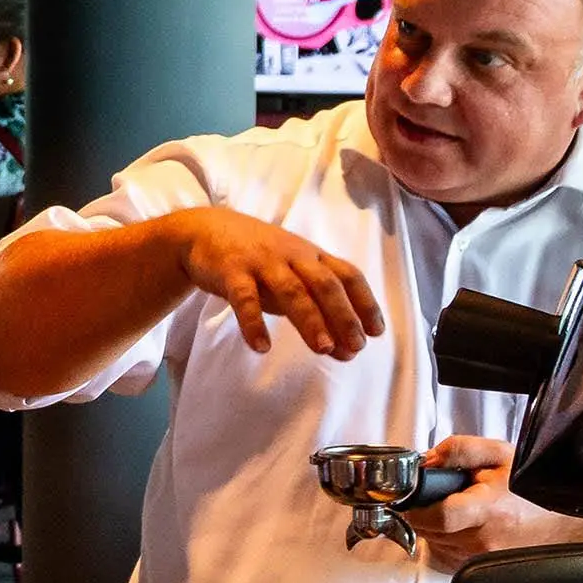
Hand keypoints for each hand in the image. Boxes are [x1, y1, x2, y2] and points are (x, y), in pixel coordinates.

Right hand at [170, 208, 384, 359]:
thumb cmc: (258, 260)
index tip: (376, 332)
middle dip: (343, 315)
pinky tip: (261, 346)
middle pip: (325, 284)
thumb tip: (346, 351)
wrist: (205, 230)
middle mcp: (292, 255)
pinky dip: (253, 322)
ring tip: (323, 348)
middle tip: (355, 346)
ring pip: (291, 290)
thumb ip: (317, 311)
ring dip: (310, 319)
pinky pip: (244, 298)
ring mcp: (262, 261)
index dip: (365, 302)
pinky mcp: (231, 270)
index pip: (347, 275)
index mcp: (312, 256)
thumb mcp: (291, 278)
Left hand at [401, 435, 572, 569]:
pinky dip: (443, 540)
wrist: (560, 521)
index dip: (416, 505)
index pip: (437, 516)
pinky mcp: (476, 570)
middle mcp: (482, 541)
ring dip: (432, 525)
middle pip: (426, 529)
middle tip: (434, 495)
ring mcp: (478, 559)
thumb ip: (459, 450)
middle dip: (422, 510)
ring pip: (432, 543)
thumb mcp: (500, 455)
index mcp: (488, 510)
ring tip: (454, 508)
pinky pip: (443, 555)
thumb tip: (427, 461)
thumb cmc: (532, 490)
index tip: (411, 495)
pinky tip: (460, 525)